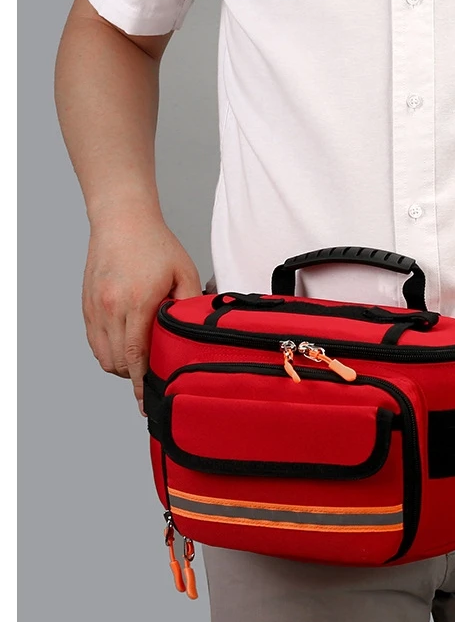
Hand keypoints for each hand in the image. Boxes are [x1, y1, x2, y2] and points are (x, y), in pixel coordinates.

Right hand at [82, 214, 201, 413]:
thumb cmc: (156, 244)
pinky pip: (94, 342)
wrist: (122, 219)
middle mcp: (111, 308)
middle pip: (118, 362)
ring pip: (102, 356)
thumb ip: (192, 305)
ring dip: (120, 367)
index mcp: (137, 302)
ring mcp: (95, 307)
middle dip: (134, 378)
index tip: (147, 402)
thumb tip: (201, 333)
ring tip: (140, 367)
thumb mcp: (185, 273)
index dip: (142, 383)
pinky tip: (125, 350)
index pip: (136, 357)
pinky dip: (108, 352)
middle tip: (152, 384)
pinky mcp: (87, 305)